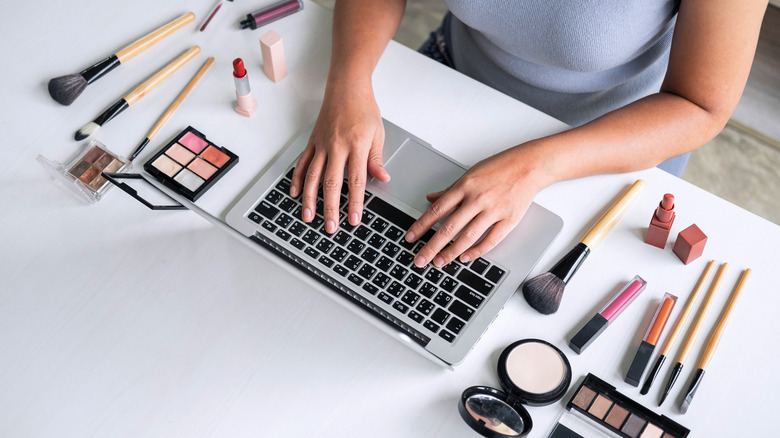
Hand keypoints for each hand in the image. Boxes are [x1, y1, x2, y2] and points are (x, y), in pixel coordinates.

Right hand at [290, 84, 390, 232]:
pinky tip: (294, 194)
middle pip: (331, 183)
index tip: (354, 220)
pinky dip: (296, 179)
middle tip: (330, 227)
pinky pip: (302, 163)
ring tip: (308, 217)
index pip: (356, 180)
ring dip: (309, 199)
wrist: (346, 87)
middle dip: (330, 208)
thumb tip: (382, 178)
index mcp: (356, 145)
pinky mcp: (312, 142)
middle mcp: (336, 146)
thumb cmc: (363, 109)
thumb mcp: (377, 133)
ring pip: (312, 176)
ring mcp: (321, 144)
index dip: (355, 203)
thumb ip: (375, 159)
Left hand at [404, 146, 546, 267]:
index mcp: (465, 186)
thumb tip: (430, 198)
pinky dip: (476, 251)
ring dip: (451, 252)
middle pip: (449, 227)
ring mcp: (493, 210)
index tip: (410, 238)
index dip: (421, 226)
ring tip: (439, 262)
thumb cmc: (500, 167)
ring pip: (468, 237)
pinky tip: (465, 257)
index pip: (437, 210)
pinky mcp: (509, 220)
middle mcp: (477, 199)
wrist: (529, 165)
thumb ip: (450, 190)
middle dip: (432, 246)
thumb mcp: (470, 174)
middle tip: (420, 260)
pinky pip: (490, 240)